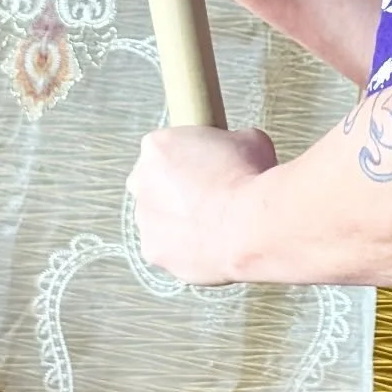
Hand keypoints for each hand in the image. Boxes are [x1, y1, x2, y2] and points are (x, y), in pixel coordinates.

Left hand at [128, 125, 277, 284]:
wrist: (249, 224)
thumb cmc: (246, 178)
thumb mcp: (249, 139)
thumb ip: (231, 142)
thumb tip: (238, 152)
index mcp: (158, 147)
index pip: (165, 146)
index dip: (190, 153)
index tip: (207, 162)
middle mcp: (142, 182)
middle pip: (153, 181)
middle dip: (175, 187)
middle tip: (209, 191)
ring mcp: (145, 220)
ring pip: (157, 217)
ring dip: (178, 218)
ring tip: (213, 221)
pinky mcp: (153, 252)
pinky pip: (166, 247)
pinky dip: (183, 247)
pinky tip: (210, 242)